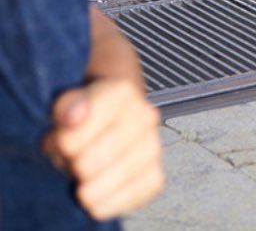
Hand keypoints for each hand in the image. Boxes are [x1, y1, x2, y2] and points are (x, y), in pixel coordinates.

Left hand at [43, 78, 163, 220]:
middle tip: (74, 157)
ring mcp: (153, 147)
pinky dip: (105, 203)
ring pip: (105, 184)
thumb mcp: (66, 104)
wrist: (117, 121)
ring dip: (87, 187)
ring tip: (87, 173)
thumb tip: (74, 116)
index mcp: (121, 92)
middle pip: (87, 164)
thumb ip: (65, 107)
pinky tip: (101, 189)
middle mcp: (145, 117)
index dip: (59, 146)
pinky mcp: (155, 178)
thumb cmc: (88, 117)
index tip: (63, 140)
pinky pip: (122, 202)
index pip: (72, 138)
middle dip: (73, 166)